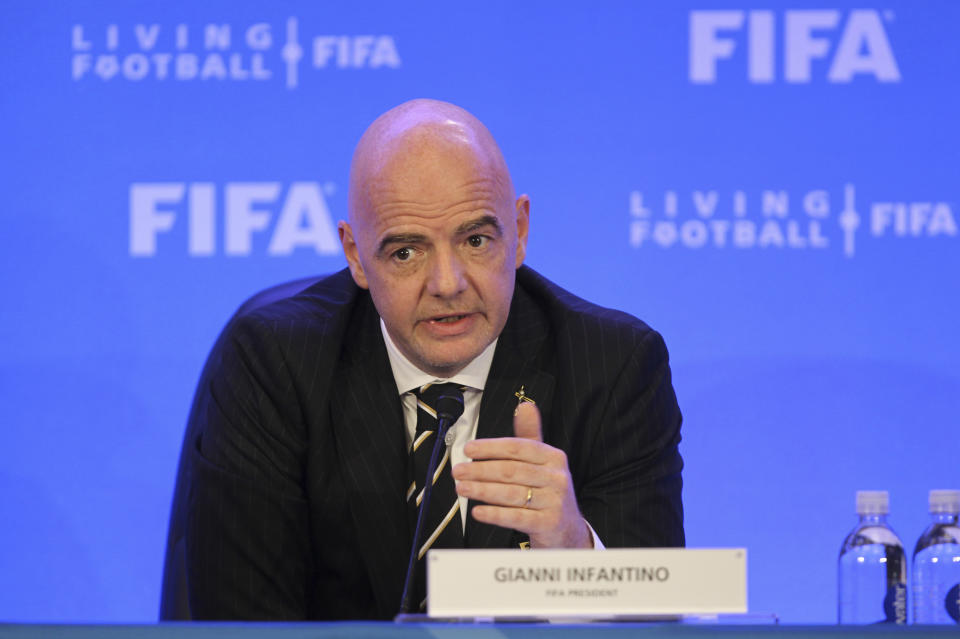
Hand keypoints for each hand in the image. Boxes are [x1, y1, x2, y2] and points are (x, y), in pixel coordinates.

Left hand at [452, 402, 591, 547]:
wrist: (567, 529)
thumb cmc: (548, 491)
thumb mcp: (542, 462)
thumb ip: (529, 436)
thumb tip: (525, 406)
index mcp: (554, 457)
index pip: (518, 448)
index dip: (491, 447)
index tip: (469, 449)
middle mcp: (557, 478)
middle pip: (512, 470)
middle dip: (480, 470)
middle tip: (458, 471)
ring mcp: (554, 501)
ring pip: (511, 493)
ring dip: (482, 490)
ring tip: (461, 488)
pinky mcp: (548, 523)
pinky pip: (516, 517)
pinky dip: (494, 514)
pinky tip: (477, 511)